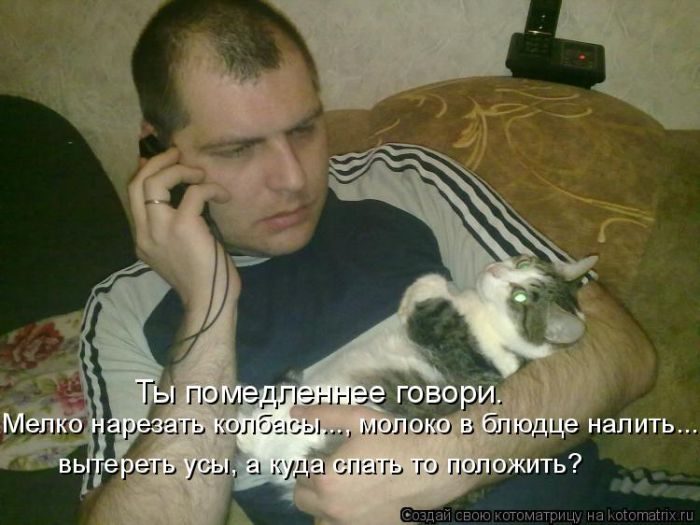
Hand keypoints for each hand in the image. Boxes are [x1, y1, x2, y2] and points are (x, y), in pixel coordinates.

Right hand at [128, 147, 239, 309]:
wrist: (208, 300)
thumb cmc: (200, 278)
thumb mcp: (178, 251)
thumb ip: (172, 228)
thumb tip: (180, 197)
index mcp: (141, 239)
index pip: (132, 196)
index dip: (145, 173)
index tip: (162, 162)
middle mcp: (144, 232)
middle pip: (136, 183)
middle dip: (156, 162)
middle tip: (177, 154)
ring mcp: (161, 228)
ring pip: (155, 181)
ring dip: (179, 170)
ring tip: (199, 174)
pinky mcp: (183, 226)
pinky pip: (193, 192)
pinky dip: (209, 187)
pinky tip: (222, 195)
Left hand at [291, 405, 469, 524]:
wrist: (434, 466)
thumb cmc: (395, 439)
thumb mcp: (358, 419)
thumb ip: (323, 416)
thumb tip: (294, 412)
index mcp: (326, 480)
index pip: (298, 474)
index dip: (308, 461)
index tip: (319, 454)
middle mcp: (334, 508)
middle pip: (302, 500)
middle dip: (309, 484)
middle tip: (327, 469)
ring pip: (320, 520)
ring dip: (322, 506)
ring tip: (339, 488)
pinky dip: (343, 516)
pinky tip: (359, 500)